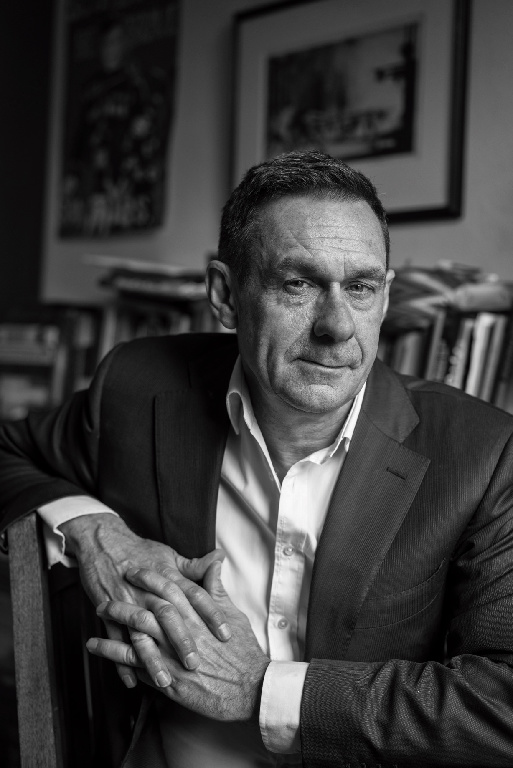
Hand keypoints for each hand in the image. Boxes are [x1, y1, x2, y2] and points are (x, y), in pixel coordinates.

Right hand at [60, 513, 230, 687]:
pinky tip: (132, 683)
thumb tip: (219, 559)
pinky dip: (121, 662)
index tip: (226, 635)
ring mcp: (128, 602)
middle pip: (169, 616)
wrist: (103, 543)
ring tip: (166, 681)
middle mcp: (150, 591)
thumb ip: (194, 565)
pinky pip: (115, 640)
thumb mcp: (169, 556)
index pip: (195, 595)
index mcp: (168, 576)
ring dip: (152, 658)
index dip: (211, 614)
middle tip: (196, 664)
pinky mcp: (108, 612)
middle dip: (182, 640)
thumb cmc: (141, 550)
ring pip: (141, 632)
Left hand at [87, 560, 270, 720]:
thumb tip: (215, 560)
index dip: (149, 577)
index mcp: (196, 614)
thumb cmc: (243, 651)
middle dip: (124, 598)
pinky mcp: (166, 679)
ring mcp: (171, 656)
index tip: (134, 569)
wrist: (251, 687)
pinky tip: (97, 647)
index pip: (168, 589)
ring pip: (134, 634)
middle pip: (145, 609)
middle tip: (105, 590)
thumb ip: (217, 588)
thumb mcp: (232, 613)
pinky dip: (113, 654)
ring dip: (113, 623)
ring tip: (97, 611)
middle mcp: (180, 633)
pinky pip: (134, 664)